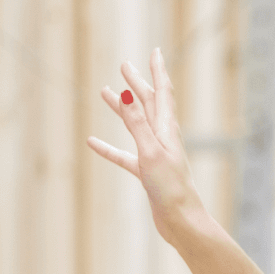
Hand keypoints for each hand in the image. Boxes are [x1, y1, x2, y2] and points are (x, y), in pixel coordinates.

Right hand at [87, 49, 206, 247]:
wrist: (182, 222)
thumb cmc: (171, 188)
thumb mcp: (151, 151)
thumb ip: (138, 124)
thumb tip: (129, 93)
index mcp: (168, 130)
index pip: (163, 93)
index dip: (159, 71)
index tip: (155, 51)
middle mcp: (164, 139)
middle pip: (150, 105)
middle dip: (139, 84)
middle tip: (124, 66)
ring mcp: (156, 156)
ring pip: (136, 127)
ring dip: (123, 109)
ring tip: (105, 93)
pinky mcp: (148, 174)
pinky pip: (125, 156)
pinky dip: (110, 148)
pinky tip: (92, 143)